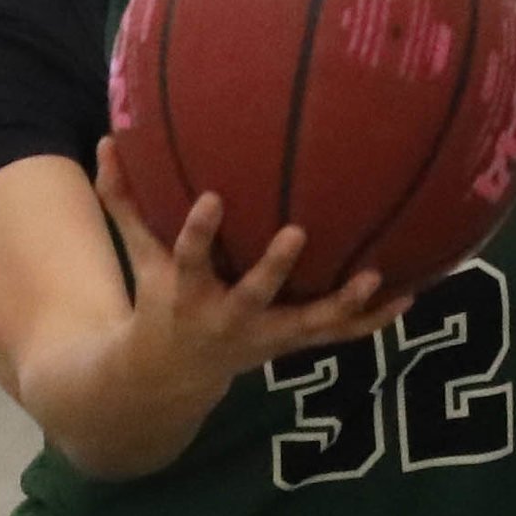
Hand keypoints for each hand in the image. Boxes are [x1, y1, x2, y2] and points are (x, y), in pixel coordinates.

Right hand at [110, 182, 389, 379]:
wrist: (173, 375)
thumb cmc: (159, 298)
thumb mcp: (139, 256)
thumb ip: (124, 201)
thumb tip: (106, 139)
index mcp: (187, 292)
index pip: (189, 259)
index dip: (199, 233)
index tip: (212, 200)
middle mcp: (228, 317)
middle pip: (253, 295)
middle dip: (274, 268)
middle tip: (298, 232)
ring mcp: (265, 335)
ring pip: (308, 324)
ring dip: (342, 304)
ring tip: (374, 276)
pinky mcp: (292, 345)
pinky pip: (338, 336)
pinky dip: (373, 320)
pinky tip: (409, 294)